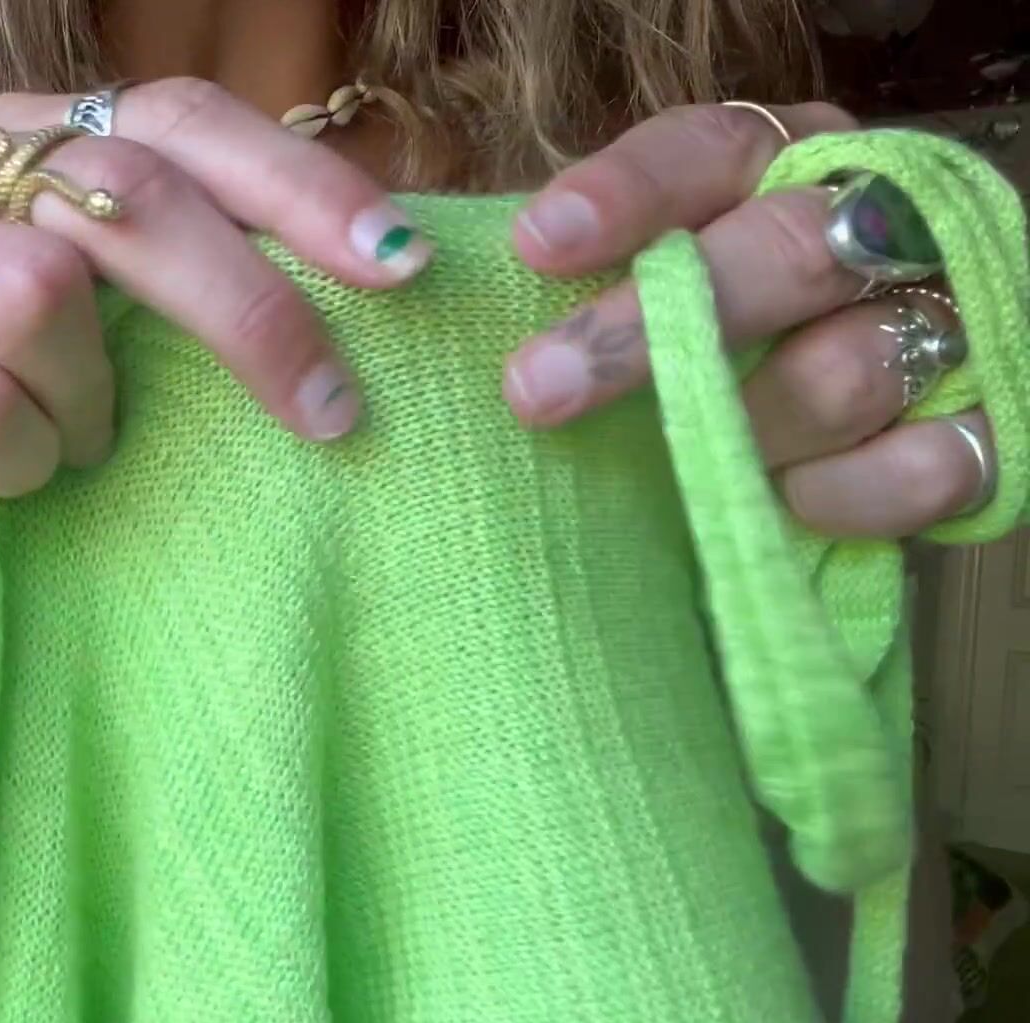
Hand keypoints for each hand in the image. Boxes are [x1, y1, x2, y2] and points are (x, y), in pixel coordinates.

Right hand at [0, 79, 432, 631]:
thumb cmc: (49, 436)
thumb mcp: (143, 336)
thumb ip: (216, 263)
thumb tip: (393, 255)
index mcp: (11, 133)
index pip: (169, 118)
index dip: (292, 186)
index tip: (397, 269)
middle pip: (115, 195)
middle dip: (243, 310)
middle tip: (328, 412)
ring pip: (32, 291)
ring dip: (90, 403)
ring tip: (75, 447)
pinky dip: (19, 462)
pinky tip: (5, 484)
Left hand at [504, 103, 994, 538]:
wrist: (874, 413)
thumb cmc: (723, 336)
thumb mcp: (656, 277)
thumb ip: (583, 265)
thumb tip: (423, 273)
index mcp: (786, 163)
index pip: (710, 149)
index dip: (625, 194)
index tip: (535, 246)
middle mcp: (878, 219)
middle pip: (778, 253)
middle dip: (649, 331)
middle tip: (533, 390)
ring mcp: (947, 315)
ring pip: (849, 367)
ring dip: (752, 423)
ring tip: (701, 456)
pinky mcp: (995, 417)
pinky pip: (936, 461)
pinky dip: (852, 492)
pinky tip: (792, 500)